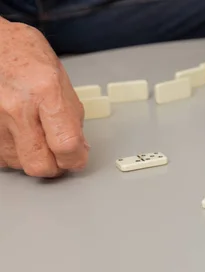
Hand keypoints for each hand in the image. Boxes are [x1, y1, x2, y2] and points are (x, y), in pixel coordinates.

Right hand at [0, 19, 87, 177]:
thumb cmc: (25, 55)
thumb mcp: (61, 80)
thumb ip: (71, 117)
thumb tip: (79, 148)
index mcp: (46, 92)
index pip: (66, 145)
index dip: (75, 160)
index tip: (78, 159)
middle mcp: (17, 107)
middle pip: (39, 164)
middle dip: (54, 167)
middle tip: (59, 157)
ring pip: (17, 163)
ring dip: (31, 158)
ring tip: (35, 138)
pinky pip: (0, 155)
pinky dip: (12, 152)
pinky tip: (18, 136)